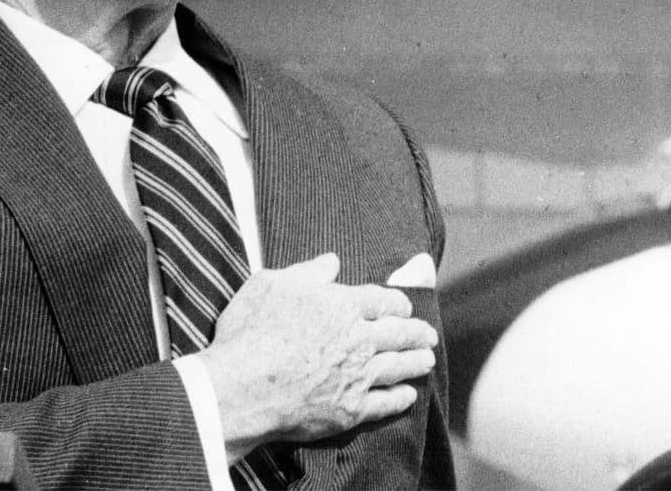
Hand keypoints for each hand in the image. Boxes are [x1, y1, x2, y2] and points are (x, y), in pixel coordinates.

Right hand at [198, 252, 437, 460]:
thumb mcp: (270, 285)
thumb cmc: (249, 332)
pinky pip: (385, 404)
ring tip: (428, 360)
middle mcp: (357, 339)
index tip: (404, 307)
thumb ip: (306, 272)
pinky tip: (409, 396)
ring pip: (398, 366)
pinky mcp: (350, 410)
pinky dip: (401, 398)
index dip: (397, 303)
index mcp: (341, 304)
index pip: (381, 300)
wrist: (241, 389)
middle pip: (398, 333)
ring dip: (416, 362)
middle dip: (417, 332)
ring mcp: (357, 376)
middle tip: (429, 334)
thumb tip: (332, 261)